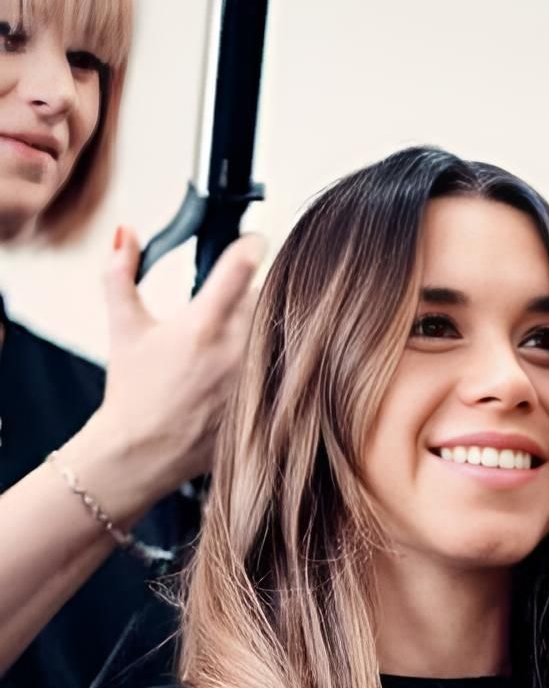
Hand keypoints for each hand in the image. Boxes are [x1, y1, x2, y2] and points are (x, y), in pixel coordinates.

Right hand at [92, 225, 264, 505]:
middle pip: (271, 297)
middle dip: (258, 291)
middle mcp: (236, 350)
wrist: (142, 454)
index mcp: (203, 325)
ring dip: (270, 325)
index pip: (243, 265)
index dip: (252, 244)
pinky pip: (288, 368)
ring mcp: (257, 379)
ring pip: (285, 330)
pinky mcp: (268, 404)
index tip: (253, 241)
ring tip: (245, 337)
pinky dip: (279, 360)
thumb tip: (125, 234)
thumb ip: (120, 273)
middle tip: (239, 301)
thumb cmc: (134, 393)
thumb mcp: (123, 328)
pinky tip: (260, 367)